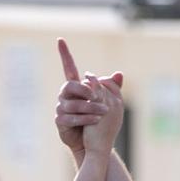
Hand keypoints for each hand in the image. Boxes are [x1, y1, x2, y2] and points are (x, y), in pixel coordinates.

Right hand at [53, 39, 121, 154]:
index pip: (69, 67)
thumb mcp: (105, 101)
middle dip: (84, 90)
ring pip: (73, 104)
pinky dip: (85, 119)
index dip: (64, 54)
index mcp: (75, 86)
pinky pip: (71, 118)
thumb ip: (111, 88)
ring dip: (89, 108)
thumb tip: (119, 73)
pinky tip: (96, 121)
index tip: (60, 39)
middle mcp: (65, 95)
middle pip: (69, 85)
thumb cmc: (95, 118)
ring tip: (103, 112)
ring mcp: (61, 108)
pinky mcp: (60, 122)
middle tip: (96, 96)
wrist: (89, 141)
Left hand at [79, 74, 123, 154]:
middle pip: (107, 83)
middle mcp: (117, 103)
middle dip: (97, 80)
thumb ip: (103, 108)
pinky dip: (88, 84)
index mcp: (119, 106)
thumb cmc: (100, 138)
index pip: (115, 87)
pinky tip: (80, 84)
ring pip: (101, 84)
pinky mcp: (99, 106)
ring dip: (91, 80)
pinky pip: (94, 89)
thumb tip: (97, 101)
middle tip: (87, 77)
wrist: (99, 149)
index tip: (97, 80)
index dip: (106, 81)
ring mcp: (109, 104)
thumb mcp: (104, 121)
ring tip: (83, 78)